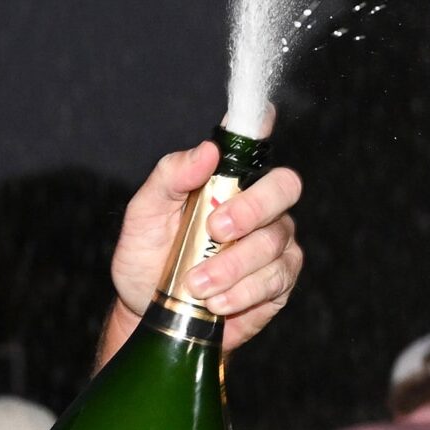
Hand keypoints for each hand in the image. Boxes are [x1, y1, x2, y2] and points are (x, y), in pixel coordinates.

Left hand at [106, 127, 302, 353]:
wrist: (147, 310)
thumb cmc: (148, 256)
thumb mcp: (145, 214)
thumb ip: (171, 177)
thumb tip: (206, 151)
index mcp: (226, 180)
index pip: (252, 143)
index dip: (261, 127)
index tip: (262, 118)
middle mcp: (258, 206)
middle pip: (283, 187)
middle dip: (252, 208)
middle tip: (215, 229)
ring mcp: (273, 244)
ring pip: (274, 242)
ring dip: (232, 266)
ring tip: (196, 284)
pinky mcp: (277, 283)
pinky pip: (275, 280)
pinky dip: (242, 292)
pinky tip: (216, 301)